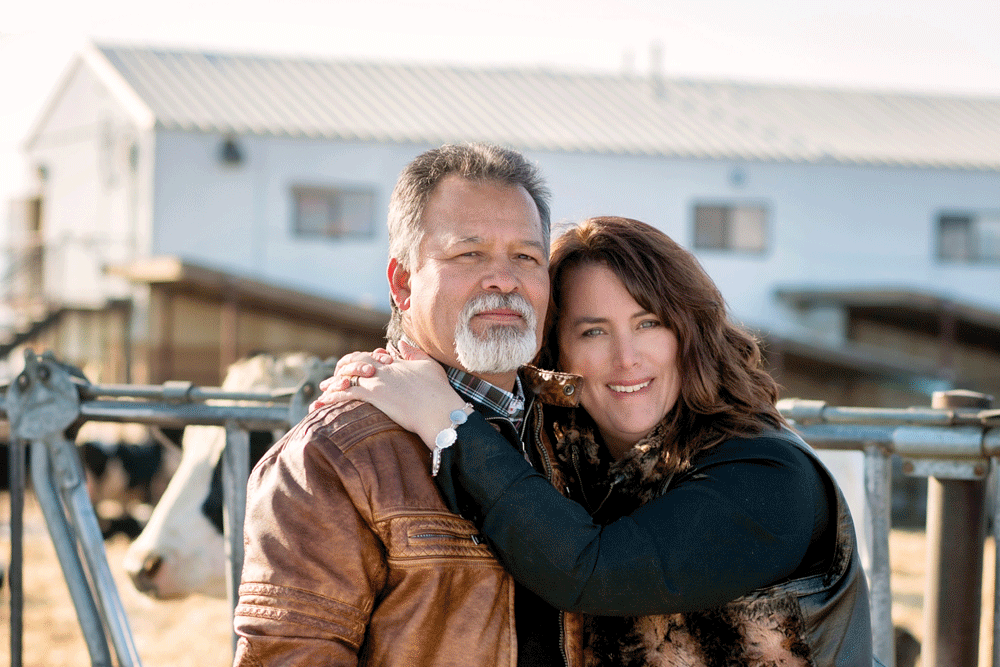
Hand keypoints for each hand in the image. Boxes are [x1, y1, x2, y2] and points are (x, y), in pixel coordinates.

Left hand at [311, 341, 468, 449]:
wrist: (438, 410)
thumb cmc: (438, 391)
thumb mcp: (429, 364)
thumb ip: (413, 352)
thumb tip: (401, 342)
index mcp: (395, 362)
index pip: (371, 356)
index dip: (360, 360)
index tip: (353, 365)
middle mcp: (383, 370)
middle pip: (355, 363)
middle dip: (342, 368)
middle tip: (333, 375)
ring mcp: (377, 382)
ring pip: (348, 378)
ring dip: (333, 383)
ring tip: (323, 388)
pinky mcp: (374, 396)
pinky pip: (347, 393)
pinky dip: (334, 395)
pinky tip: (325, 400)